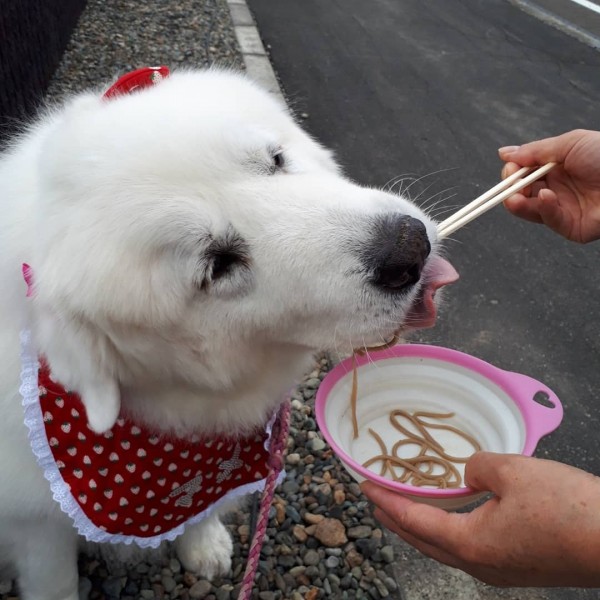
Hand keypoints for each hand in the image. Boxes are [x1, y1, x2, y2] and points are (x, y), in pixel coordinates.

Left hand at [361, 452, 599, 586]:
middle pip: (423, 542)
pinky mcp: (517, 567)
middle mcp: (479, 564)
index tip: (363, 486)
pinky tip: (448, 516)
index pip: (413, 521)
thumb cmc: (567, 508)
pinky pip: (466, 548)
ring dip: (418, 527)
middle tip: (374, 499)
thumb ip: (478, 466)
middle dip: (395, 520)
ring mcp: (499, 570)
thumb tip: (467, 475)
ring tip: (402, 507)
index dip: (386, 502)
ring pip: (444, 548)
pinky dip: (444, 531)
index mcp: (470, 543)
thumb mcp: (514, 471)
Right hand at [499, 129, 599, 242]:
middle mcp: (557, 189)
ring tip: (516, 197)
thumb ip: (535, 151)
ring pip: (529, 210)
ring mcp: (563, 208)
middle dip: (511, 189)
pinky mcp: (570, 226)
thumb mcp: (569, 144)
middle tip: (511, 185)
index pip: (523, 174)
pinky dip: (542, 208)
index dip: (513, 173)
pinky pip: (548, 219)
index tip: (510, 169)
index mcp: (556, 168)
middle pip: (521, 193)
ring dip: (518, 203)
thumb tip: (503, 153)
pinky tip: (545, 197)